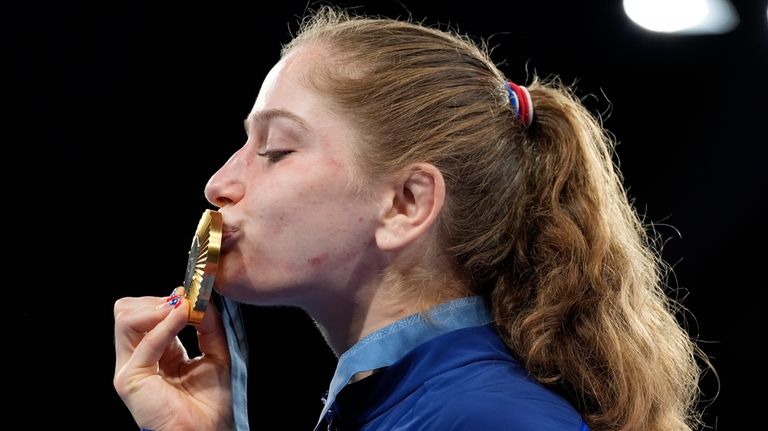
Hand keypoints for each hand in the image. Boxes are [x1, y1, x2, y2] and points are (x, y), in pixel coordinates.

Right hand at [113, 288, 232, 429]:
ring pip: (125, 319)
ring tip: (183, 310)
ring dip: (156, 308)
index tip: (192, 294)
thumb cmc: (211, 403)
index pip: (145, 312)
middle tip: (185, 303)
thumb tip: (202, 299)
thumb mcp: (216, 354)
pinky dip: (165, 326)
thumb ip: (209, 326)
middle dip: (156, 300)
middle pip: (127, 311)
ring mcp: (130, 368)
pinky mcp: (130, 379)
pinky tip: (183, 317)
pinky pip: (144, 343)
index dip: (168, 300)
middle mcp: (138, 358)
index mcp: (156, 351)